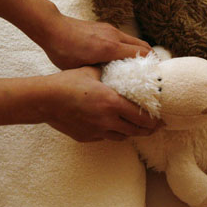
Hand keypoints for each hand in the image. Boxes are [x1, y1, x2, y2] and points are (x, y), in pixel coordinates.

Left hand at [41, 13, 151, 69]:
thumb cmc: (62, 51)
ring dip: (142, 52)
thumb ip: (100, 73)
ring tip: (141, 67)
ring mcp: (111, 30)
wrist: (51, 27)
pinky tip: (125, 58)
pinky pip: (125, 38)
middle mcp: (114, 36)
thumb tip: (112, 83)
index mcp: (110, 48)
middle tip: (153, 73)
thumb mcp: (81, 68)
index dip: (152, 64)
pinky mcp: (106, 27)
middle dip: (152, 59)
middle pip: (144, 45)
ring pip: (135, 41)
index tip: (157, 76)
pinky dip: (131, 47)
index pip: (142, 53)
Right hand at [44, 66, 159, 141]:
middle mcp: (107, 120)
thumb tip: (125, 68)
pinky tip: (115, 127)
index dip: (154, 120)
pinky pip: (106, 137)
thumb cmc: (68, 82)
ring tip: (139, 129)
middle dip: (149, 130)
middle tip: (157, 127)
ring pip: (123, 137)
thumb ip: (112, 73)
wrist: (44, 99)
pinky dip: (114, 133)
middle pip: (136, 131)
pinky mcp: (87, 137)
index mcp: (112, 103)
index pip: (141, 116)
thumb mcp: (94, 72)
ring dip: (133, 133)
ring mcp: (97, 131)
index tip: (162, 120)